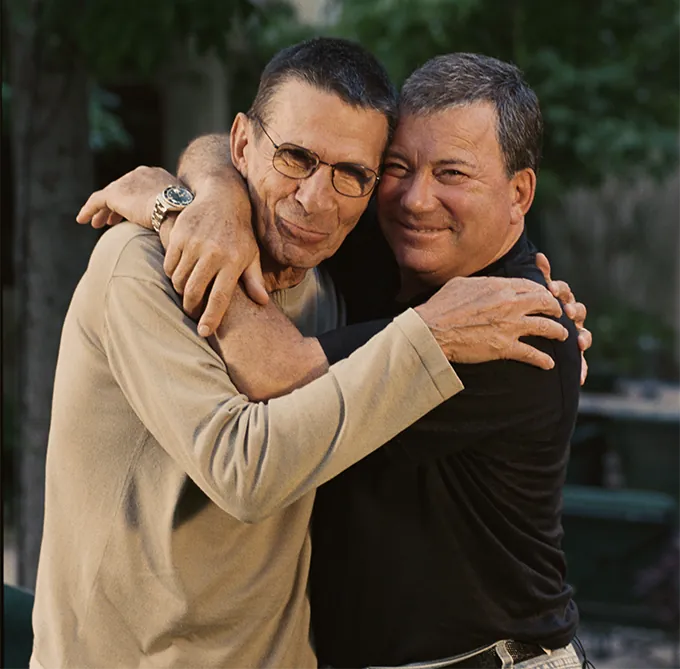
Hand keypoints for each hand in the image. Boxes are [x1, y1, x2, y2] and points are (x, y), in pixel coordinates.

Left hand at [76, 166, 177, 228]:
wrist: (175, 211)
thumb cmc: (184, 215)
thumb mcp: (182, 209)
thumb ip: (174, 210)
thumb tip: (178, 226)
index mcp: (157, 175)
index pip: (139, 187)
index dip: (133, 201)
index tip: (130, 214)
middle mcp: (140, 173)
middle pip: (123, 190)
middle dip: (116, 206)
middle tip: (111, 220)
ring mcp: (126, 182)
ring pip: (109, 197)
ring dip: (103, 211)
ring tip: (98, 223)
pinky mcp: (114, 193)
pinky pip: (96, 201)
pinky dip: (88, 210)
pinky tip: (82, 220)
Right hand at [164, 182, 268, 335]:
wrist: (222, 198)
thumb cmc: (239, 232)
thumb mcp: (251, 254)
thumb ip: (254, 279)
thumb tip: (262, 302)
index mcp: (234, 261)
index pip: (220, 297)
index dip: (211, 318)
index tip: (204, 332)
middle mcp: (213, 253)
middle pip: (194, 292)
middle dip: (191, 307)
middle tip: (193, 312)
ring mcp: (194, 244)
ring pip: (179, 280)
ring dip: (181, 291)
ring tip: (188, 292)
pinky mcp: (179, 235)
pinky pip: (169, 265)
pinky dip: (172, 274)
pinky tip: (180, 273)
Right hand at [414, 276, 567, 369]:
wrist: (433, 330)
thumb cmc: (442, 306)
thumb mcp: (462, 284)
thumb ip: (482, 283)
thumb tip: (488, 283)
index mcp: (500, 287)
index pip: (531, 286)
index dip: (542, 291)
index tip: (545, 296)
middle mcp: (510, 304)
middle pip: (544, 303)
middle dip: (555, 308)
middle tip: (559, 313)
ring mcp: (510, 327)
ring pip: (545, 327)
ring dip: (558, 332)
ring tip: (563, 335)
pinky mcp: (504, 347)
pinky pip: (531, 354)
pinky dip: (543, 360)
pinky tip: (549, 364)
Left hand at [536, 252, 590, 384]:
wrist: (528, 343)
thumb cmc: (531, 315)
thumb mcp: (533, 296)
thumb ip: (539, 277)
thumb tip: (540, 254)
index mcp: (558, 300)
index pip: (563, 291)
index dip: (559, 289)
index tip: (550, 289)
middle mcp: (569, 316)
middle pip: (577, 310)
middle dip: (573, 310)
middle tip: (567, 312)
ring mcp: (574, 334)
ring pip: (583, 333)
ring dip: (583, 336)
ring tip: (578, 341)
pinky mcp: (574, 353)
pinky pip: (581, 360)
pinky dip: (582, 367)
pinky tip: (581, 372)